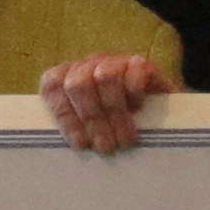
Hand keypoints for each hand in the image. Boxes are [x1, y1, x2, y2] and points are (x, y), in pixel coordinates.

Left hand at [37, 52, 176, 153]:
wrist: (155, 115)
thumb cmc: (114, 128)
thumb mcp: (88, 130)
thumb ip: (76, 132)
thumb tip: (75, 148)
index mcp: (66, 76)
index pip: (53, 85)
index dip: (65, 116)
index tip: (79, 144)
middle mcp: (87, 65)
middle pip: (78, 83)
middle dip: (91, 119)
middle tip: (105, 146)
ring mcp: (113, 61)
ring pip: (105, 76)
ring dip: (114, 112)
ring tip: (124, 139)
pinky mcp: (139, 63)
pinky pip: (134, 71)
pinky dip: (134, 94)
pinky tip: (138, 110)